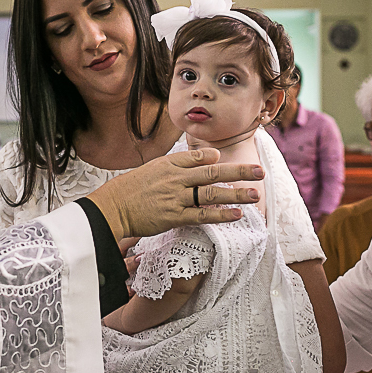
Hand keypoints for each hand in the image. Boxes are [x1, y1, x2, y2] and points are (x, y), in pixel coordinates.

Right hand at [85, 148, 263, 239]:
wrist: (112, 208)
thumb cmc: (132, 189)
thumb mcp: (155, 168)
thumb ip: (183, 162)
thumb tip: (212, 155)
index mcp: (170, 164)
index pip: (199, 157)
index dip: (216, 158)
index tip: (231, 159)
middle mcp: (176, 179)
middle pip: (212, 173)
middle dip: (238, 172)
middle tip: (259, 171)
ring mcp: (176, 198)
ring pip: (211, 194)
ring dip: (235, 193)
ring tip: (255, 194)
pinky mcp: (174, 217)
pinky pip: (202, 215)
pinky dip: (220, 214)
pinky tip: (236, 214)